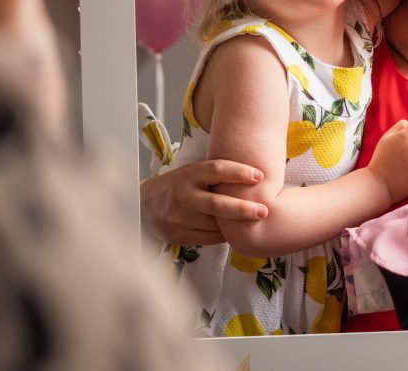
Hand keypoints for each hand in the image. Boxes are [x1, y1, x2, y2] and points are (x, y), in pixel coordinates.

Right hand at [140, 160, 267, 245]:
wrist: (144, 204)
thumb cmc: (180, 185)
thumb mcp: (193, 172)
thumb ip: (216, 175)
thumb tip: (255, 176)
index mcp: (188, 174)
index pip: (216, 170)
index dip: (239, 172)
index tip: (260, 176)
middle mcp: (182, 195)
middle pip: (216, 204)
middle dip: (242, 209)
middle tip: (264, 211)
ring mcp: (177, 217)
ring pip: (214, 225)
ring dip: (235, 225)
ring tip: (252, 222)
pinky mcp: (176, 235)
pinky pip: (207, 238)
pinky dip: (223, 235)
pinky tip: (233, 231)